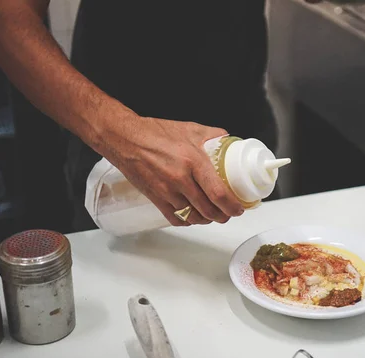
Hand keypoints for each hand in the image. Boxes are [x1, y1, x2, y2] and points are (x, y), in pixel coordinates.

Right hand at [105, 116, 243, 226]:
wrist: (125, 138)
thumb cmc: (155, 132)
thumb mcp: (191, 128)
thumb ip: (213, 135)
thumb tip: (229, 141)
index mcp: (193, 162)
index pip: (218, 194)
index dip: (232, 206)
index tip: (239, 208)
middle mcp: (181, 179)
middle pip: (208, 210)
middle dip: (223, 216)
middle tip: (229, 213)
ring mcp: (167, 191)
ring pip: (193, 217)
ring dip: (207, 220)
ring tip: (213, 215)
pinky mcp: (155, 199)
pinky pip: (176, 219)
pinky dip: (188, 221)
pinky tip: (193, 216)